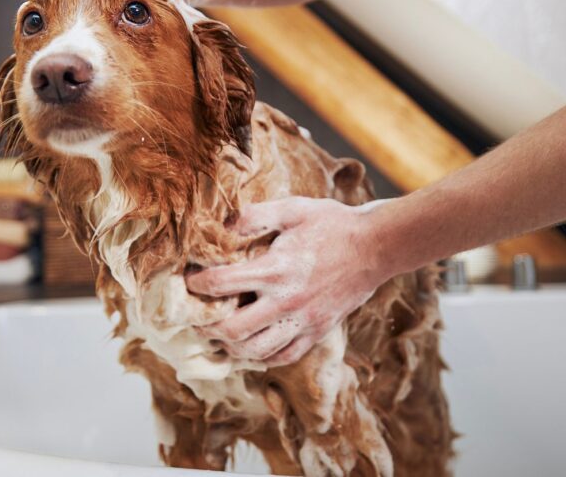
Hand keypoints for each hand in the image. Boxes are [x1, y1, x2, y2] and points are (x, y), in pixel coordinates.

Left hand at [186, 197, 389, 365]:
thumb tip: (223, 224)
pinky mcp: (317, 332)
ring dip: (231, 347)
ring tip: (219, 335)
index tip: (189, 280)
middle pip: (233, 330)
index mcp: (276, 268)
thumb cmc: (332, 224)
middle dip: (207, 326)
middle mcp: (287, 301)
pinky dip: (262, 357)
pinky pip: (284, 356)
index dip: (198, 284)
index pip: (222, 283)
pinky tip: (251, 346)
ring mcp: (303, 321)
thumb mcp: (293, 209)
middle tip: (196, 318)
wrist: (376, 246)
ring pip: (256, 351)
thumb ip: (255, 215)